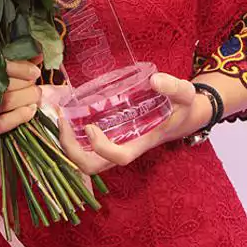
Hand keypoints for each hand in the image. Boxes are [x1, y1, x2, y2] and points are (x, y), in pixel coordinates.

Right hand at [0, 56, 41, 141]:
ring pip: (0, 104)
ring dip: (24, 99)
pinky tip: (30, 110)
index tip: (34, 70)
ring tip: (36, 95)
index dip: (17, 67)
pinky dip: (17, 117)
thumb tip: (38, 54)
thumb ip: (11, 58)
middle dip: (23, 84)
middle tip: (36, 84)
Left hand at [58, 73, 211, 174]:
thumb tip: (155, 80)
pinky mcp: (112, 134)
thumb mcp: (184, 93)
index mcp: (142, 141)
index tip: (90, 128)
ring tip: (61, 118)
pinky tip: (69, 113)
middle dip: (73, 151)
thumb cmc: (183, 105)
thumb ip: (173, 86)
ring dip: (69, 144)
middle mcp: (126, 146)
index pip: (119, 157)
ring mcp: (117, 142)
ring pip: (88, 158)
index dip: (102, 148)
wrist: (185, 113)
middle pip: (95, 165)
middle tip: (62, 123)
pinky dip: (75, 134)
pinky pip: (88, 145)